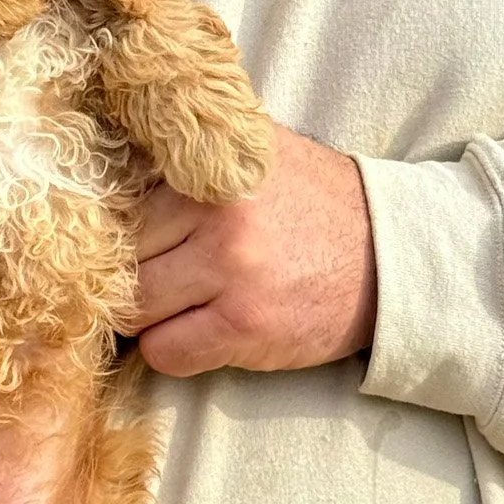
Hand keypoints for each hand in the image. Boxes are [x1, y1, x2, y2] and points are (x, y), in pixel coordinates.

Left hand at [128, 124, 376, 377]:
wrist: (386, 254)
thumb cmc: (312, 200)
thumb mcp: (255, 150)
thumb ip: (192, 150)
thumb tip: (116, 152)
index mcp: (210, 167)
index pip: (120, 204)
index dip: (121, 229)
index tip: (133, 243)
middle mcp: (217, 215)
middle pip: (122, 258)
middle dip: (132, 273)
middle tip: (157, 277)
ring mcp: (231, 273)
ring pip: (136, 309)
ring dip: (150, 316)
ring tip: (179, 305)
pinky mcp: (246, 327)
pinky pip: (167, 353)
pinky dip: (174, 350)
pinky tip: (201, 332)